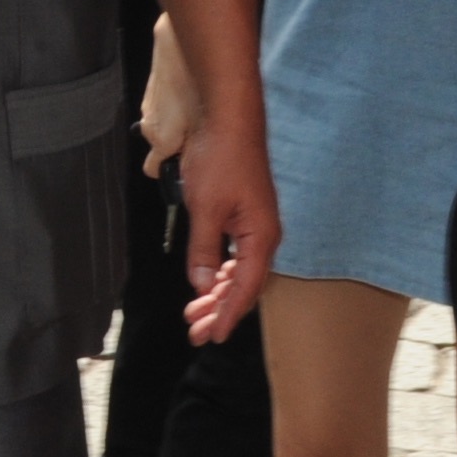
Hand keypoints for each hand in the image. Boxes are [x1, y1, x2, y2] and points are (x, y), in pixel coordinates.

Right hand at [137, 17, 201, 176]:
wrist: (175, 42)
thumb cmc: (192, 80)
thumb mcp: (205, 121)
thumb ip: (196, 144)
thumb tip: (197, 156)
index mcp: (160, 138)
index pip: (153, 169)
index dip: (169, 170)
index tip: (186, 166)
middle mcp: (150, 124)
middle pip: (161, 145)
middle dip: (179, 142)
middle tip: (202, 132)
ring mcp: (149, 105)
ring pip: (163, 124)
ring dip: (178, 121)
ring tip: (199, 107)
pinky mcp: (152, 88)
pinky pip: (164, 105)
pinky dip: (174, 104)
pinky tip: (190, 91)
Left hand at [172, 118, 278, 344]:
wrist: (228, 120)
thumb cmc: (221, 159)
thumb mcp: (205, 209)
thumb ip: (203, 250)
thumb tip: (200, 285)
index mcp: (261, 238)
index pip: (244, 289)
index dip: (228, 315)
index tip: (211, 336)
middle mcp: (263, 236)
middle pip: (242, 286)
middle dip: (219, 310)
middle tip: (195, 332)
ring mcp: (254, 226)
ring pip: (237, 272)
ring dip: (216, 294)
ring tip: (194, 314)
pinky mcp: (244, 216)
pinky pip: (234, 255)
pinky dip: (218, 272)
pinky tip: (206, 283)